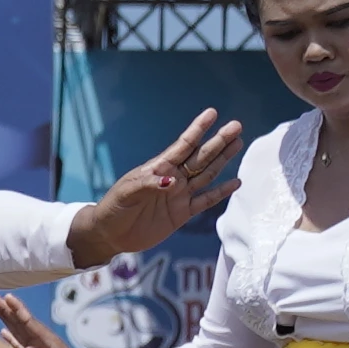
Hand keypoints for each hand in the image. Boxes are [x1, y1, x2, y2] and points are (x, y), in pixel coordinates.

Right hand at [0, 291, 140, 347]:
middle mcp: (42, 342)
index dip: (18, 310)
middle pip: (21, 323)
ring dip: (7, 320)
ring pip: (19, 331)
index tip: (7, 297)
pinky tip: (4, 332)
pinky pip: (21, 346)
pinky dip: (12, 339)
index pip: (30, 323)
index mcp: (49, 342)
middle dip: (8, 311)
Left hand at [63, 109, 242, 264]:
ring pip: (207, 174)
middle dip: (218, 141)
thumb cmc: (114, 208)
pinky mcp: (182, 213)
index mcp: (158, 168)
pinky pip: (206, 200)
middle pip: (200, 156)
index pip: (182, 145)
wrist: (110, 234)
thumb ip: (147, 185)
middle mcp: (172, 178)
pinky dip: (221, 192)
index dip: (198, 129)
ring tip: (238, 143)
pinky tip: (236, 182)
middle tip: (236, 126)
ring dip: (223, 159)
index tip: (212, 113)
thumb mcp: (126, 193)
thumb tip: (172, 182)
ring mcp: (179, 195)